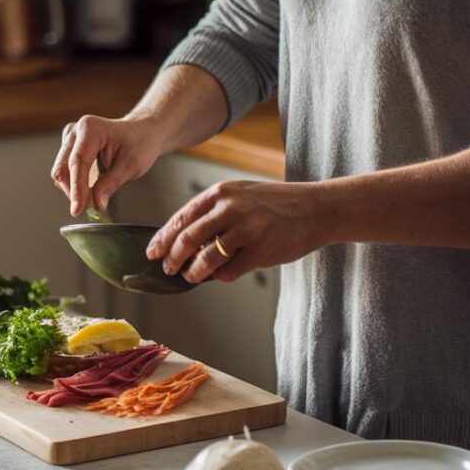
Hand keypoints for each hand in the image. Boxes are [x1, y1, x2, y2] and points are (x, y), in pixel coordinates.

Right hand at [51, 114, 163, 215]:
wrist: (142, 132)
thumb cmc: (140, 143)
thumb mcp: (130, 166)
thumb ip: (110, 184)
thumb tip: (97, 204)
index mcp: (91, 129)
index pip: (78, 163)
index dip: (76, 188)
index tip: (77, 209)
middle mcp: (76, 131)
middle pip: (63, 168)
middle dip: (74, 191)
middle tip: (90, 207)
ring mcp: (71, 138)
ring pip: (61, 171)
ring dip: (73, 188)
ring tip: (94, 196)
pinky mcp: (70, 147)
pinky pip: (65, 170)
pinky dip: (74, 183)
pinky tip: (89, 187)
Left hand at [146, 180, 332, 282]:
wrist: (317, 208)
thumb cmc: (275, 205)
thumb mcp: (241, 196)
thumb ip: (213, 213)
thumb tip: (182, 241)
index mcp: (221, 192)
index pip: (181, 218)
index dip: (163, 238)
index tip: (152, 253)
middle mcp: (230, 207)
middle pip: (187, 238)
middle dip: (173, 258)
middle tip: (168, 269)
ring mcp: (246, 228)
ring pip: (205, 258)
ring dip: (193, 272)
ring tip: (190, 276)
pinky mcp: (261, 249)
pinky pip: (229, 271)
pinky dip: (221, 277)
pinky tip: (222, 275)